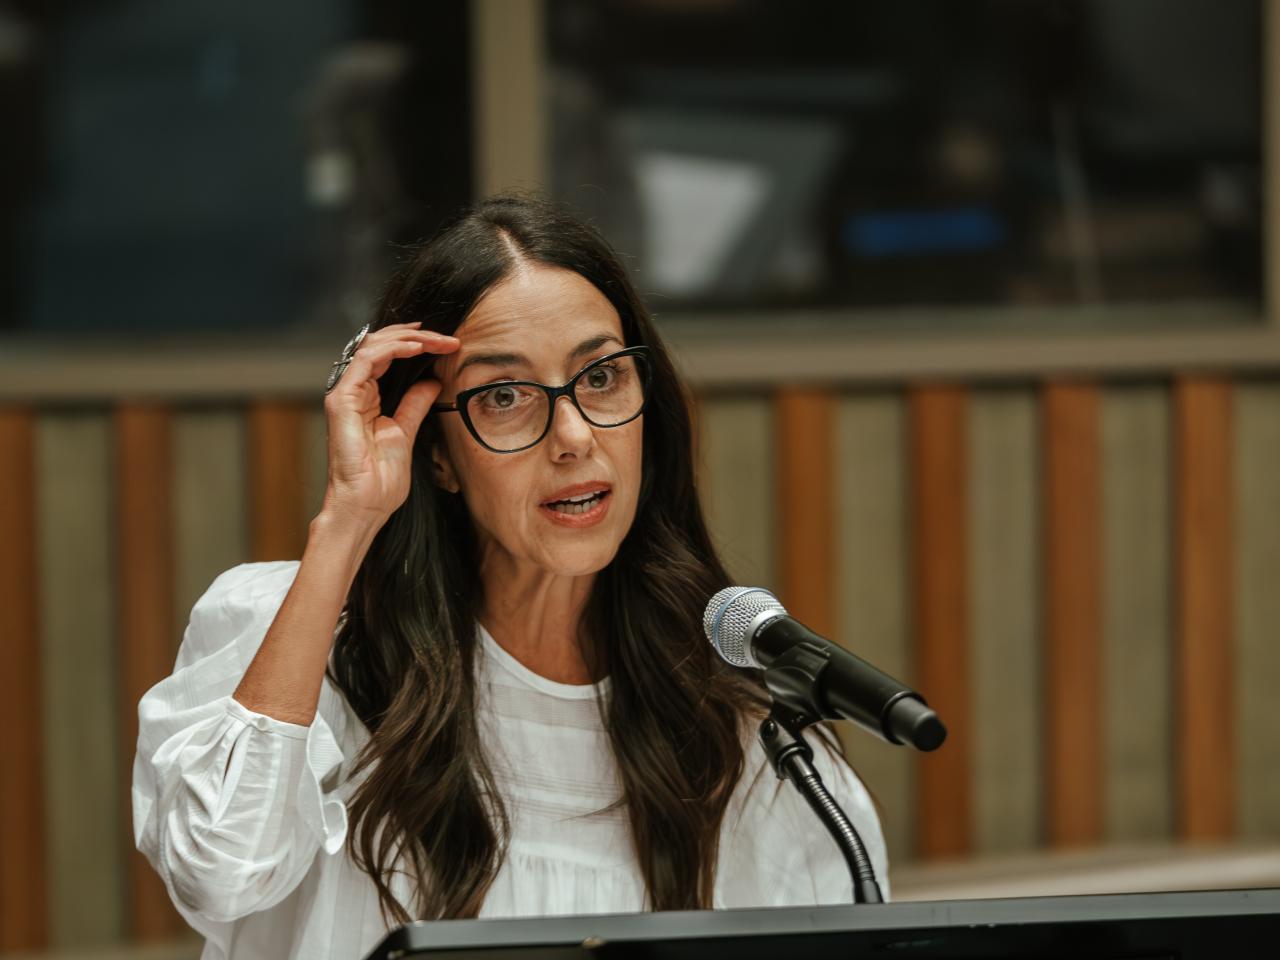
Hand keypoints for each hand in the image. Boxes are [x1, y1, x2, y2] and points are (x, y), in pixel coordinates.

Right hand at [320, 321, 459, 527]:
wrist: (366, 505)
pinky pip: (366, 360)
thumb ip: (415, 404)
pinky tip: (417, 348)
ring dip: (409, 338)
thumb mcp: (407, 432)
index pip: (389, 357)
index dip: (417, 345)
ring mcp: (345, 393)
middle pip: (381, 345)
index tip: (448, 344)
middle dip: (416, 336)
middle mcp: (354, 391)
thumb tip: (432, 381)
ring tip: (437, 339)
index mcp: (367, 398)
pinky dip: (393, 348)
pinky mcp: (341, 399)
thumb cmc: (381, 480)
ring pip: (373, 346)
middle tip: (447, 337)